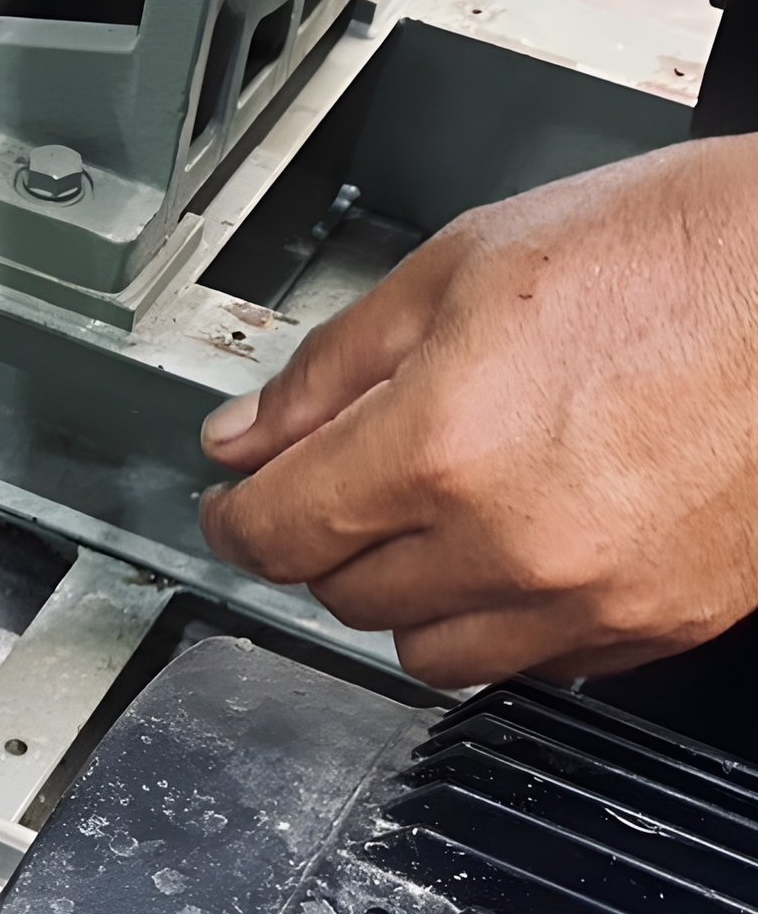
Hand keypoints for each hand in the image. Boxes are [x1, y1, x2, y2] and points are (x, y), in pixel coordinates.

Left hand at [199, 136, 757, 686]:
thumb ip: (329, 369)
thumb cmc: (679, 250)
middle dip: (327, 539)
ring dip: (408, 593)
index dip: (235, 516)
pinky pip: (533, 663)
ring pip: (428, 649)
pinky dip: (505, 616)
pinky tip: (525, 539)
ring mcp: (589, 597)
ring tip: (444, 511)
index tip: (236, 501)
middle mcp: (509, 541)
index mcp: (441, 445)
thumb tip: (242, 435)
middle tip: (352, 479)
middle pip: (342, 594)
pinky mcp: (656, 623)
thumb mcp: (462, 267)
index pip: (275, 532)